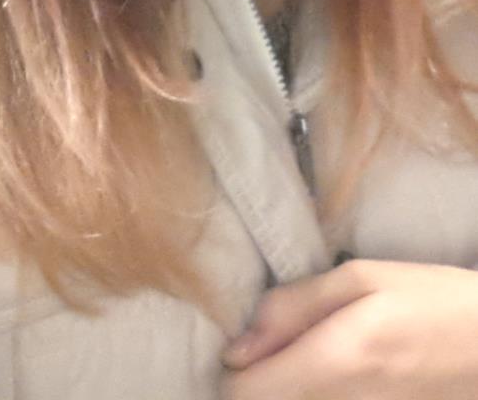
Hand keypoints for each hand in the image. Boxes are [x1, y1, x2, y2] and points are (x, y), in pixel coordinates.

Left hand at [220, 259, 477, 397]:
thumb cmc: (431, 298)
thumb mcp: (364, 279)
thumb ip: (296, 306)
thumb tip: (240, 342)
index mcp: (334, 361)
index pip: (244, 394)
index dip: (234, 369)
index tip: (245, 342)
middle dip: (257, 379)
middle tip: (274, 344)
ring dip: (284, 388)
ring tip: (303, 354)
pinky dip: (311, 396)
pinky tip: (328, 371)